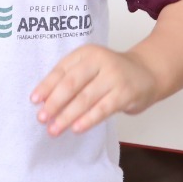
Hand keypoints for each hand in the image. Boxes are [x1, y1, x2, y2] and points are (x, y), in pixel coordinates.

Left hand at [32, 44, 159, 135]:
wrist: (148, 73)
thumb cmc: (113, 73)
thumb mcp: (91, 68)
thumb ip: (72, 79)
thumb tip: (45, 102)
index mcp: (86, 52)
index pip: (61, 69)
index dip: (46, 86)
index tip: (34, 100)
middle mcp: (100, 60)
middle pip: (71, 83)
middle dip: (54, 102)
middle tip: (42, 118)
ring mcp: (114, 76)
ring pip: (85, 98)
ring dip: (67, 115)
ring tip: (54, 129)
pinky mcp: (125, 92)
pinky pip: (102, 109)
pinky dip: (88, 120)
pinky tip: (76, 128)